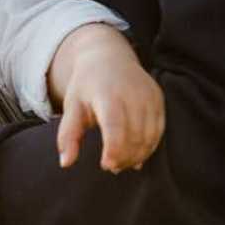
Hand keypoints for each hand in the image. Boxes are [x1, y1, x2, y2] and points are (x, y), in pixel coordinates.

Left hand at [49, 24, 164, 171]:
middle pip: (134, 136)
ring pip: (149, 136)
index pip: (115, 127)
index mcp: (106, 94)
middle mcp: (131, 92)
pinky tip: (137, 155)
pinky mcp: (158, 98)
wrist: (107, 57)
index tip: (106, 165)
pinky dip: (149, 147)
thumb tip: (65, 163)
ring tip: (122, 163)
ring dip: (137, 155)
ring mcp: (148, 95)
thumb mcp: (72, 107)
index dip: (114, 150)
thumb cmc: (86, 86)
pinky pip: (159, 130)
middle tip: (111, 167)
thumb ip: (68, 135)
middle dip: (124, 157)